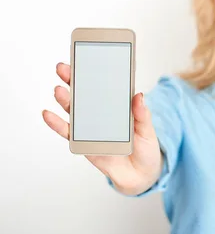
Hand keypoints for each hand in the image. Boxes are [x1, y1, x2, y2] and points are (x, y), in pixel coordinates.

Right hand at [42, 62, 162, 195]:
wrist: (141, 176)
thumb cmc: (146, 149)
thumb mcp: (148, 130)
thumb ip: (142, 114)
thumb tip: (138, 95)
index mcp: (118, 107)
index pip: (105, 86)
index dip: (95, 72)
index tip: (86, 57)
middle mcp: (102, 114)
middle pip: (85, 94)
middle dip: (74, 80)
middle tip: (64, 67)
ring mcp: (92, 128)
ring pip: (75, 111)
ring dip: (65, 100)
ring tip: (59, 90)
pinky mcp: (85, 144)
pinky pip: (69, 133)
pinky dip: (57, 124)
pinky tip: (48, 114)